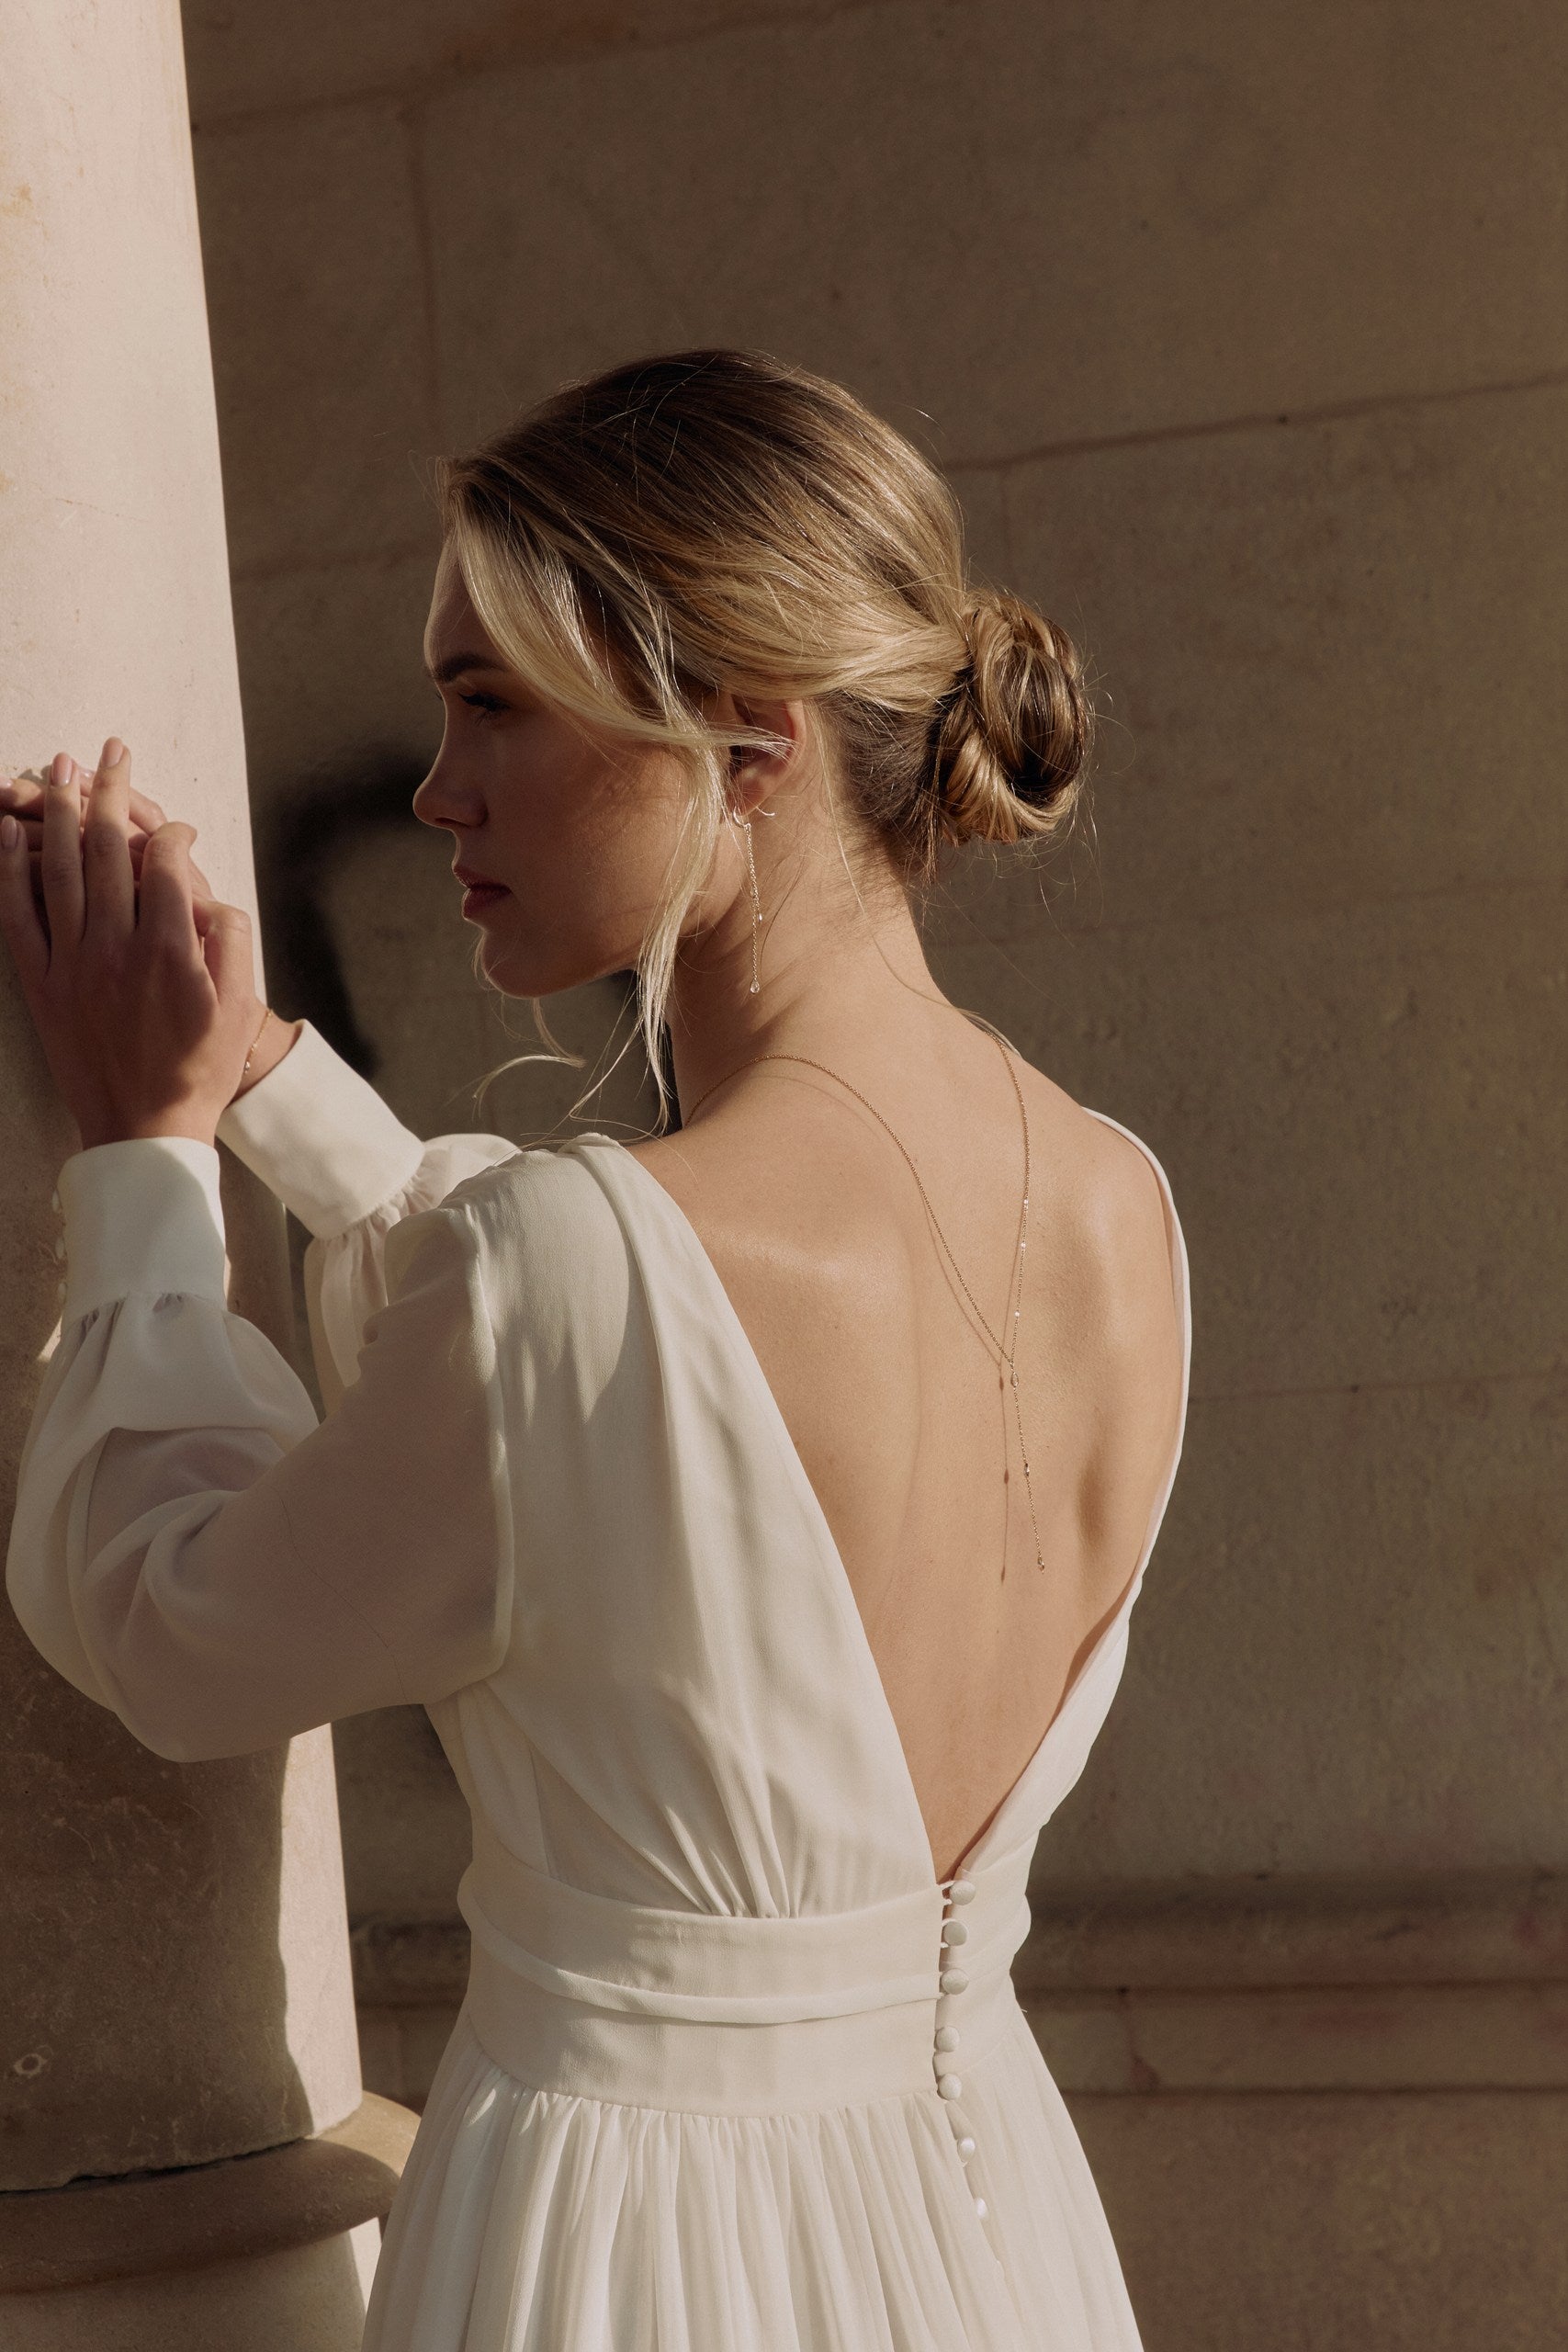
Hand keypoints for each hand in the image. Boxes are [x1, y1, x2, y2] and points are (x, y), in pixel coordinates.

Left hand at [0, 740, 264, 1149]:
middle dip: (110, 790)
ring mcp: (74, 964)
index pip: (168, 863)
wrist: (143, 1129)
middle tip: (110, 749)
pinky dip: (11, 869)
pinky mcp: (42, 983)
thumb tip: (214, 898)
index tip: (179, 830)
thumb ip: (234, 945)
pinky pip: (19, 914)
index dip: (174, 834)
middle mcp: (117, 948)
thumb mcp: (240, 1009)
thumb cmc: (199, 1072)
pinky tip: (11, 832)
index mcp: (172, 952)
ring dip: (58, 810)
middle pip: (109, 849)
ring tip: (58, 766)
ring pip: (59, 868)